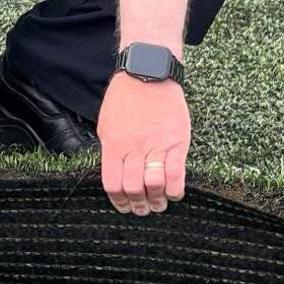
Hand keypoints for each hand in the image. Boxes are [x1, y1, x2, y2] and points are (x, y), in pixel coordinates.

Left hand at [96, 76, 189, 214]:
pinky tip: (174, 193)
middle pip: (134, 189)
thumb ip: (110, 151)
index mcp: (113, 145)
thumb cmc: (125, 98)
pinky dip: (175, 190)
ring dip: (157, 201)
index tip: (125, 207)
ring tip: (159, 204)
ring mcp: (156, 146)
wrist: (148, 74)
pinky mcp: (176, 142)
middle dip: (139, 205)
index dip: (119, 201)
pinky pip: (176, 174)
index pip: (113, 184)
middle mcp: (133, 148)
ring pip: (155, 185)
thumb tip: (114, 174)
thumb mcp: (106, 125)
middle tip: (144, 209)